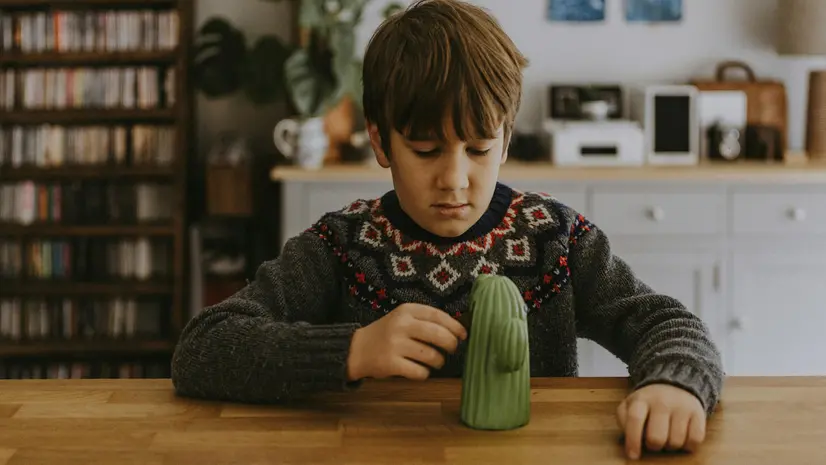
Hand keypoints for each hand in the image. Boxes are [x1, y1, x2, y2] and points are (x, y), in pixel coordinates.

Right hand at [346, 303, 467, 380]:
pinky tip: (420, 370)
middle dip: (451, 344)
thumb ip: (425, 320)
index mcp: (406, 311)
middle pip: (438, 335)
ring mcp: (395, 344)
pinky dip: (424, 373)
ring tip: (435, 362)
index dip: (454, 326)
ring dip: (439, 361)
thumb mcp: (402, 319)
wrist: (357, 349)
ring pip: (431, 355)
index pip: (438, 315)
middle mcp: (401, 325)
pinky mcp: (391, 364)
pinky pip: (420, 372)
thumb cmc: (386, 334)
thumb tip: (456, 329)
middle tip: (452, 349)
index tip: (463, 334)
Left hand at [617, 383, 706, 459]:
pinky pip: (695, 440)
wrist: (675, 384)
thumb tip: (628, 438)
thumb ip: (624, 419)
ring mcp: (682, 407)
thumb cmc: (649, 402)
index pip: (635, 420)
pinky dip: (688, 445)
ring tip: (667, 437)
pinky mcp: (698, 413)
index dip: (632, 440)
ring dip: (670, 446)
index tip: (633, 455)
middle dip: (653, 446)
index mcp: (642, 400)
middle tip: (653, 442)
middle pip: (656, 437)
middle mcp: (662, 402)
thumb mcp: (630, 404)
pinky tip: (682, 438)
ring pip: (676, 442)